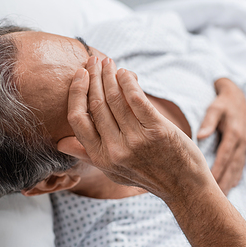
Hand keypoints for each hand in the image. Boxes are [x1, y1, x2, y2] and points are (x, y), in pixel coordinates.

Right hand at [67, 59, 245, 246]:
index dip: (76, 93)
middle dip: (93, 77)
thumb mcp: (114, 171)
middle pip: (96, 104)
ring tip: (108, 62)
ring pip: (115, 99)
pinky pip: (137, 99)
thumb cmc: (148, 175)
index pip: (78, 119)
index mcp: (101, 158)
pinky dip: (129, 82)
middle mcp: (115, 149)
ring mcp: (136, 140)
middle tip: (93, 59)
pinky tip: (126, 72)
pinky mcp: (157, 130)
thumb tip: (61, 143)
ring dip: (110, 75)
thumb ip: (88, 155)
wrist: (184, 186)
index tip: (80, 75)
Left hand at [197, 78, 245, 194]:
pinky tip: (228, 189)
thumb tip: (200, 136)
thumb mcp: (215, 108)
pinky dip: (233, 178)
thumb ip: (208, 121)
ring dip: (228, 185)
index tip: (207, 185)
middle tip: (213, 202)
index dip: (216, 172)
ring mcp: (243, 147)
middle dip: (223, 185)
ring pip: (236, 170)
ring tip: (219, 201)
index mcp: (234, 135)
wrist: (237, 97)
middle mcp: (240, 144)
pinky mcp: (242, 149)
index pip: (224, 157)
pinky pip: (238, 167)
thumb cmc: (222, 103)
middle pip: (231, 169)